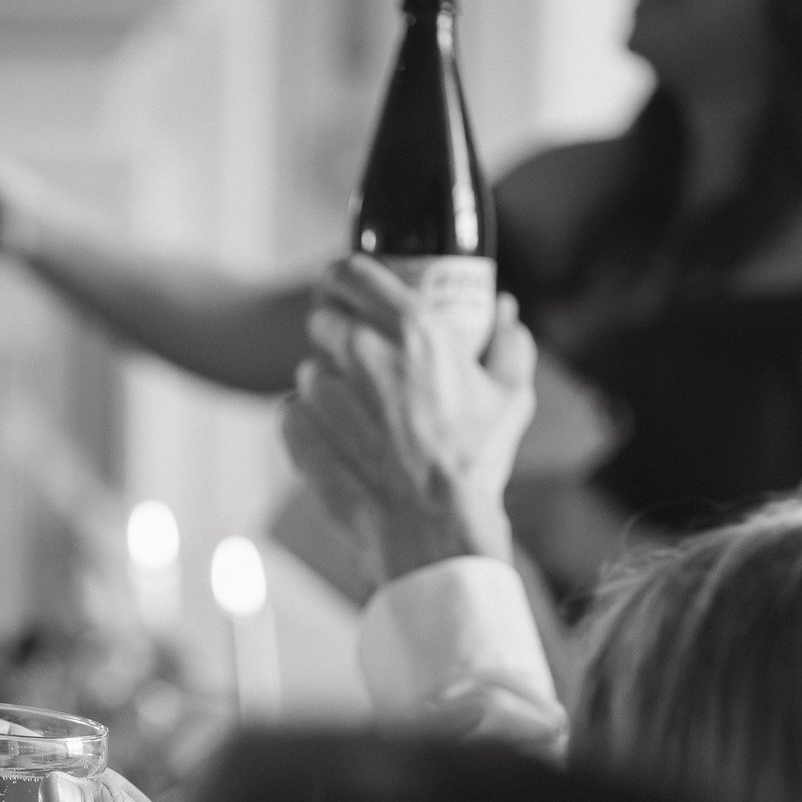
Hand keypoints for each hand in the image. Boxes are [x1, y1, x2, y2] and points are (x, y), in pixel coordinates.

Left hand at [280, 255, 535, 586]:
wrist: (433, 528)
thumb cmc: (473, 464)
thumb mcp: (509, 397)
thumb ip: (509, 344)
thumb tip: (506, 313)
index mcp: (411, 329)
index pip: (349, 272)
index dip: (342, 279)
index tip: (345, 292)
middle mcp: (361, 351)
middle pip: (321, 318)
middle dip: (336, 333)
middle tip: (357, 359)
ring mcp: (324, 392)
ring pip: (308, 368)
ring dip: (327, 384)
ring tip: (358, 415)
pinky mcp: (299, 431)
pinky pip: (292, 412)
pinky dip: (309, 423)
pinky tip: (339, 442)